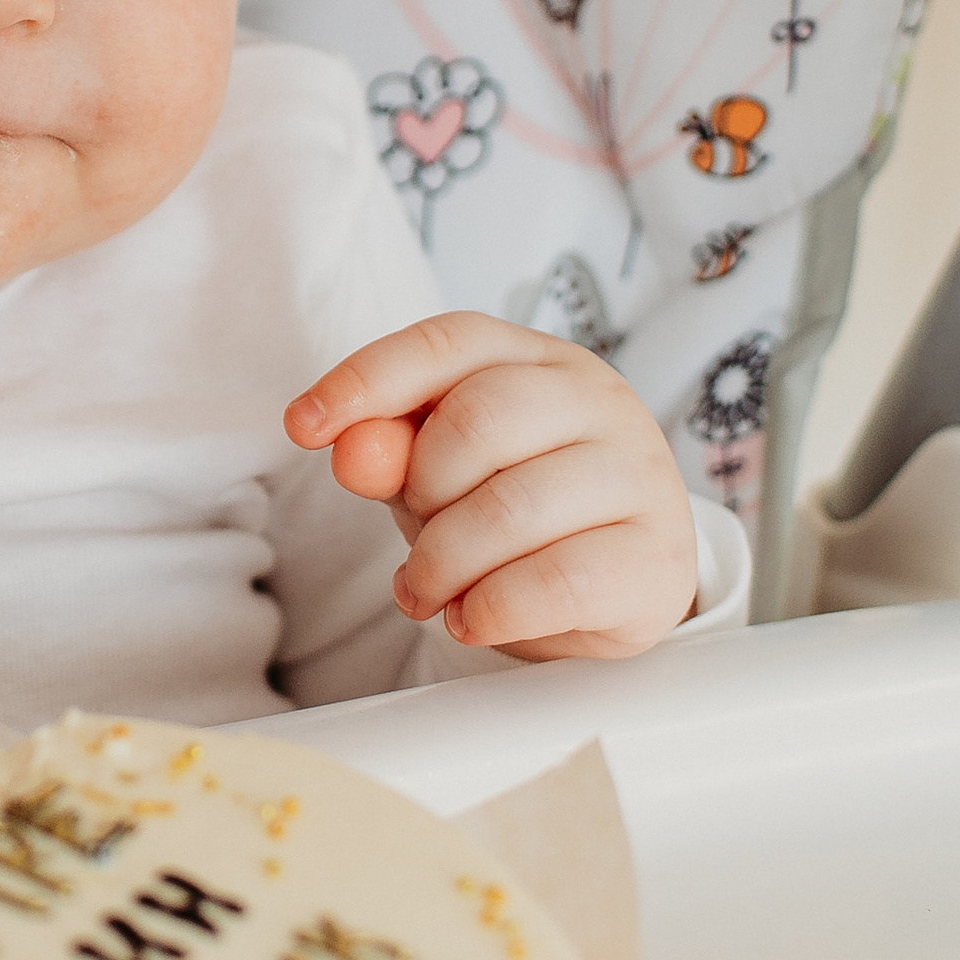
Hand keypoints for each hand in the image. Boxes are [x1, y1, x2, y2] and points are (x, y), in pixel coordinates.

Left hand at [285, 315, 696, 662]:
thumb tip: (347, 446)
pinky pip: (553, 582)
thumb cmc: (517, 509)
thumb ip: (393, 450)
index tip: (303, 425)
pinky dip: (489, 608)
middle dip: (422, 491)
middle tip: (415, 539)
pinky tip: (472, 617)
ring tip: (428, 592)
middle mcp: (600, 402)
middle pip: (480, 420)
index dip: (369, 378)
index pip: (449, 342)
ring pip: (512, 507)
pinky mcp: (656, 560)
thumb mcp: (444, 473)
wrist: (617, 586)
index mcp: (541, 360)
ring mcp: (639, 477)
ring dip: (443, 564)